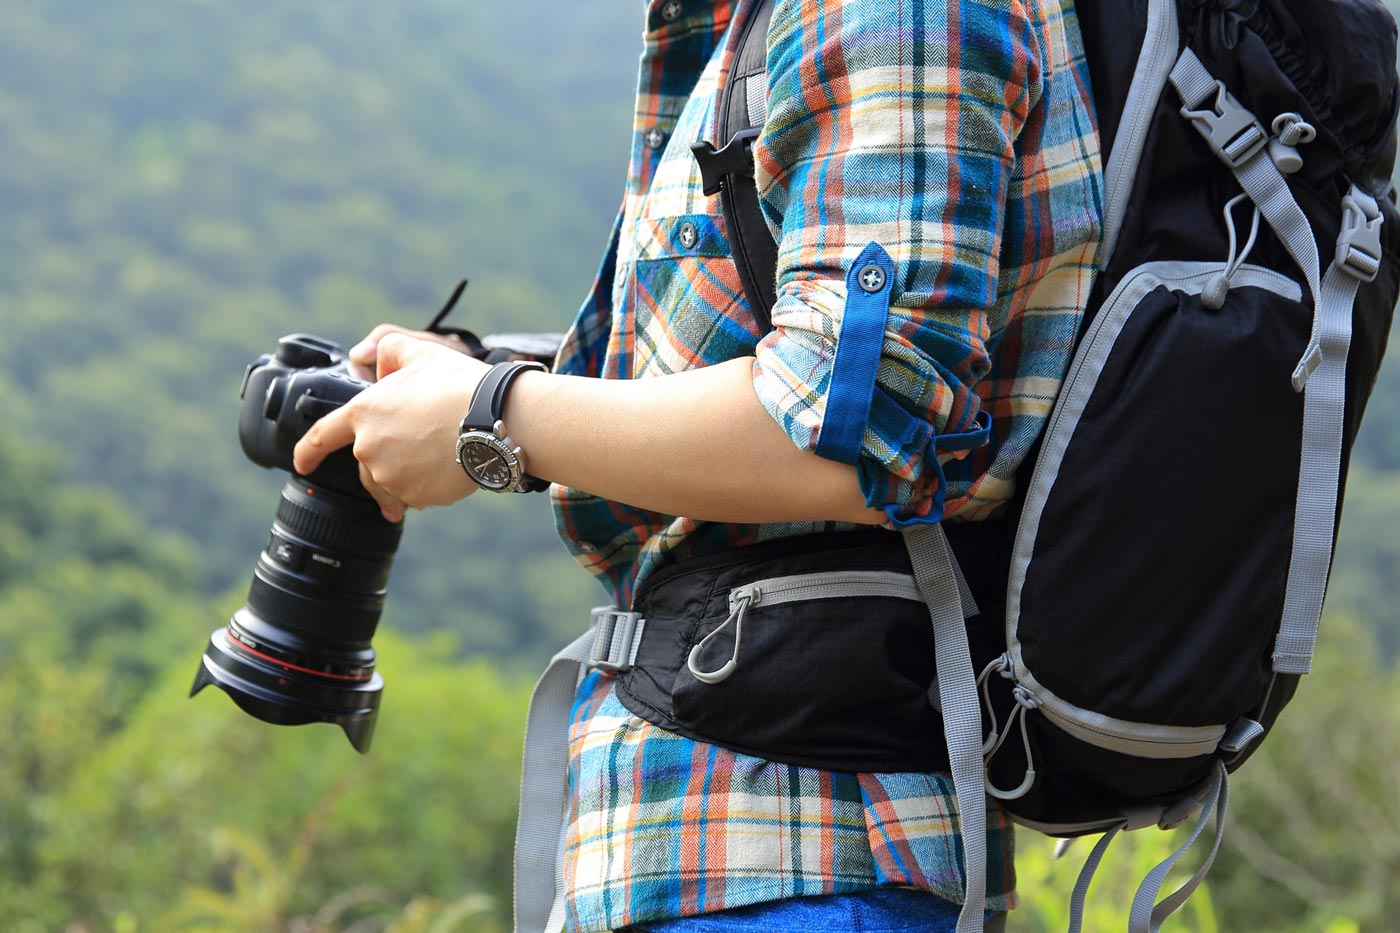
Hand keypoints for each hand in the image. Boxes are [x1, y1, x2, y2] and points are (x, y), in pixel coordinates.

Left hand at [293, 332, 489, 520]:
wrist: (495, 420)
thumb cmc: (458, 385)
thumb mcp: (419, 351)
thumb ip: (389, 347)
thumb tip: (370, 355)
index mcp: (363, 413)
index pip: (321, 437)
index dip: (307, 452)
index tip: (301, 463)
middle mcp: (369, 449)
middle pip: (367, 463)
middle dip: (388, 456)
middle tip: (421, 443)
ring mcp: (391, 477)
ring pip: (392, 482)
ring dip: (409, 472)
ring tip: (439, 453)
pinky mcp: (416, 496)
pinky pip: (416, 496)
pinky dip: (428, 485)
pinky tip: (448, 466)